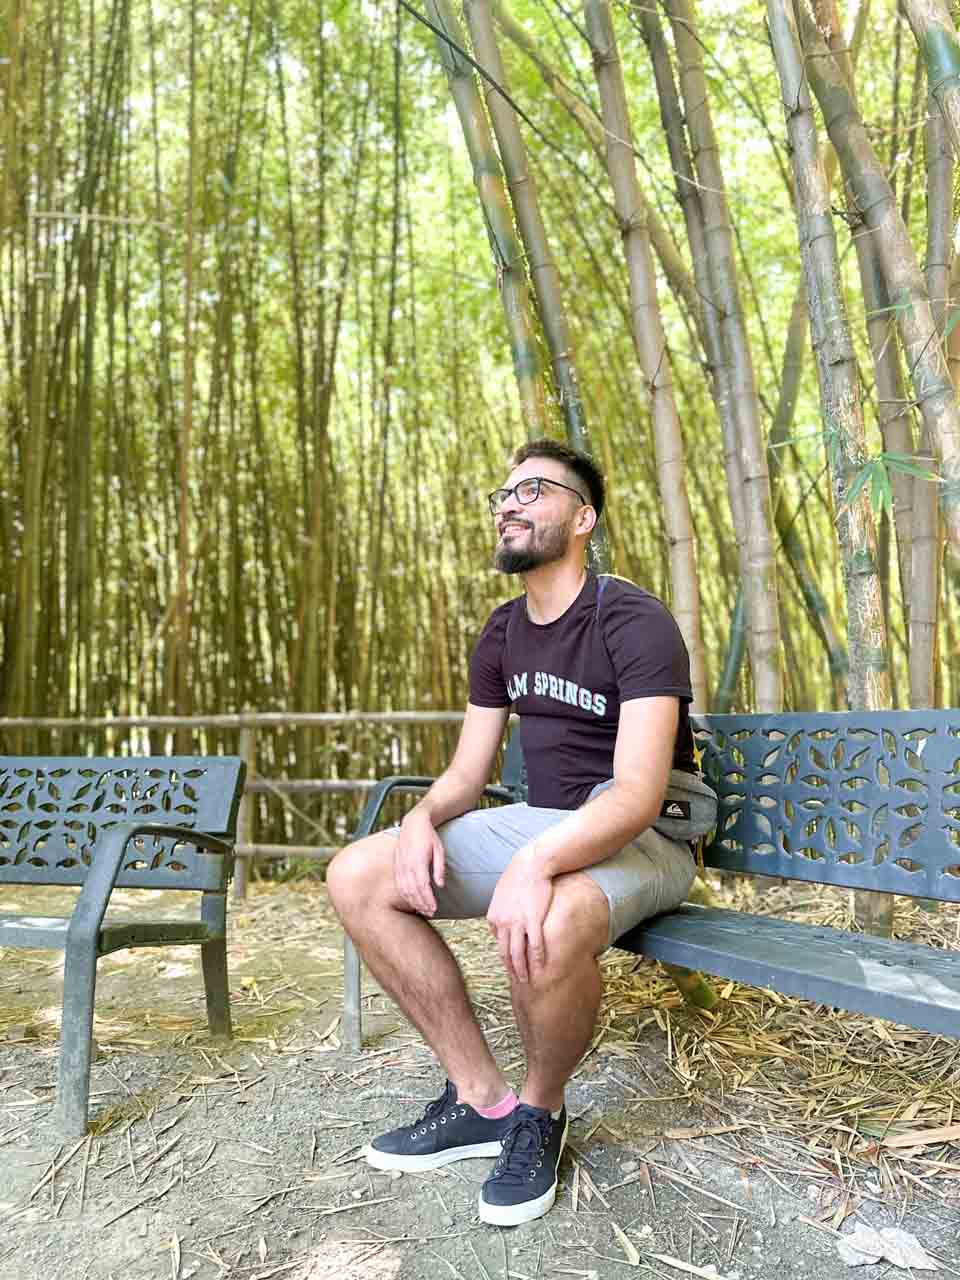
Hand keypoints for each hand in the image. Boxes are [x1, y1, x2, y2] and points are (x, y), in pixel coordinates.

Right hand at [394, 809, 444, 915]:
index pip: (422, 886)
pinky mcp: (397, 866)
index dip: (428, 899)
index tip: (435, 909)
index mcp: (418, 861)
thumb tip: (440, 885)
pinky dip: (405, 895)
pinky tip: (412, 901)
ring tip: (423, 910)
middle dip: (422, 904)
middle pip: (413, 891)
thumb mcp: (439, 849)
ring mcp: (400, 866)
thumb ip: (439, 868)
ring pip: (404, 890)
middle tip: (431, 912)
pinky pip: (399, 884)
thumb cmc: (429, 836)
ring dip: (413, 902)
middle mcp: (407, 865)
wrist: (413, 823)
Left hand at [486, 848, 553, 982]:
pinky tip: (541, 966)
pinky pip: (535, 944)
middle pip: (505, 952)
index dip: (504, 955)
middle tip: (517, 980)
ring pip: (518, 953)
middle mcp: (503, 922)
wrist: (532, 864)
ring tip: (526, 979)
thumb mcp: (500, 894)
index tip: (511, 964)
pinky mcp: (534, 919)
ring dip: (522, 969)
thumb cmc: (518, 877)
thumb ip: (498, 912)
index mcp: (493, 917)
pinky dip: (537, 958)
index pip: (497, 942)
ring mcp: (518, 922)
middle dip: (511, 969)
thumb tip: (496, 927)